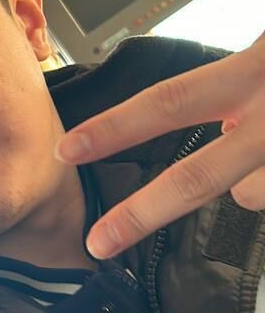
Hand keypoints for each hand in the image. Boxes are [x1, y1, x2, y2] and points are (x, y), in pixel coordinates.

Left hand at [55, 33, 264, 258]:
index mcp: (253, 69)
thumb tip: (211, 120)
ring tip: (262, 151)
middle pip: (196, 180)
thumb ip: (238, 78)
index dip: (115, 128)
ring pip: (246, 193)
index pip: (169, 101)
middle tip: (98, 243)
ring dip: (243, 181)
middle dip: (141, 215)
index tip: (67, 150)